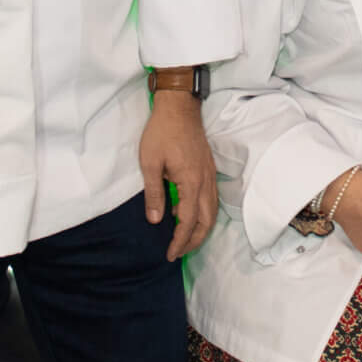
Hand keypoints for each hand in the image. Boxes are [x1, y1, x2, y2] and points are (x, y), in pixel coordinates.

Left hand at [139, 88, 218, 260]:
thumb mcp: (150, 163)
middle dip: (195, 240)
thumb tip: (156, 220)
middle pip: (207, 220)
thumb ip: (154, 193)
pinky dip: (202, 213)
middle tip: (179, 252)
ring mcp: (209, 175)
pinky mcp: (208, 169)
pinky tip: (185, 213)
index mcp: (191, 182)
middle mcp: (205, 181)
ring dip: (200, 228)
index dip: (180, 240)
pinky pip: (210, 199)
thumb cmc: (161, 132)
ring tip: (184, 239)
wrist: (179, 106)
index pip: (188, 221)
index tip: (170, 254)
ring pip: (212, 211)